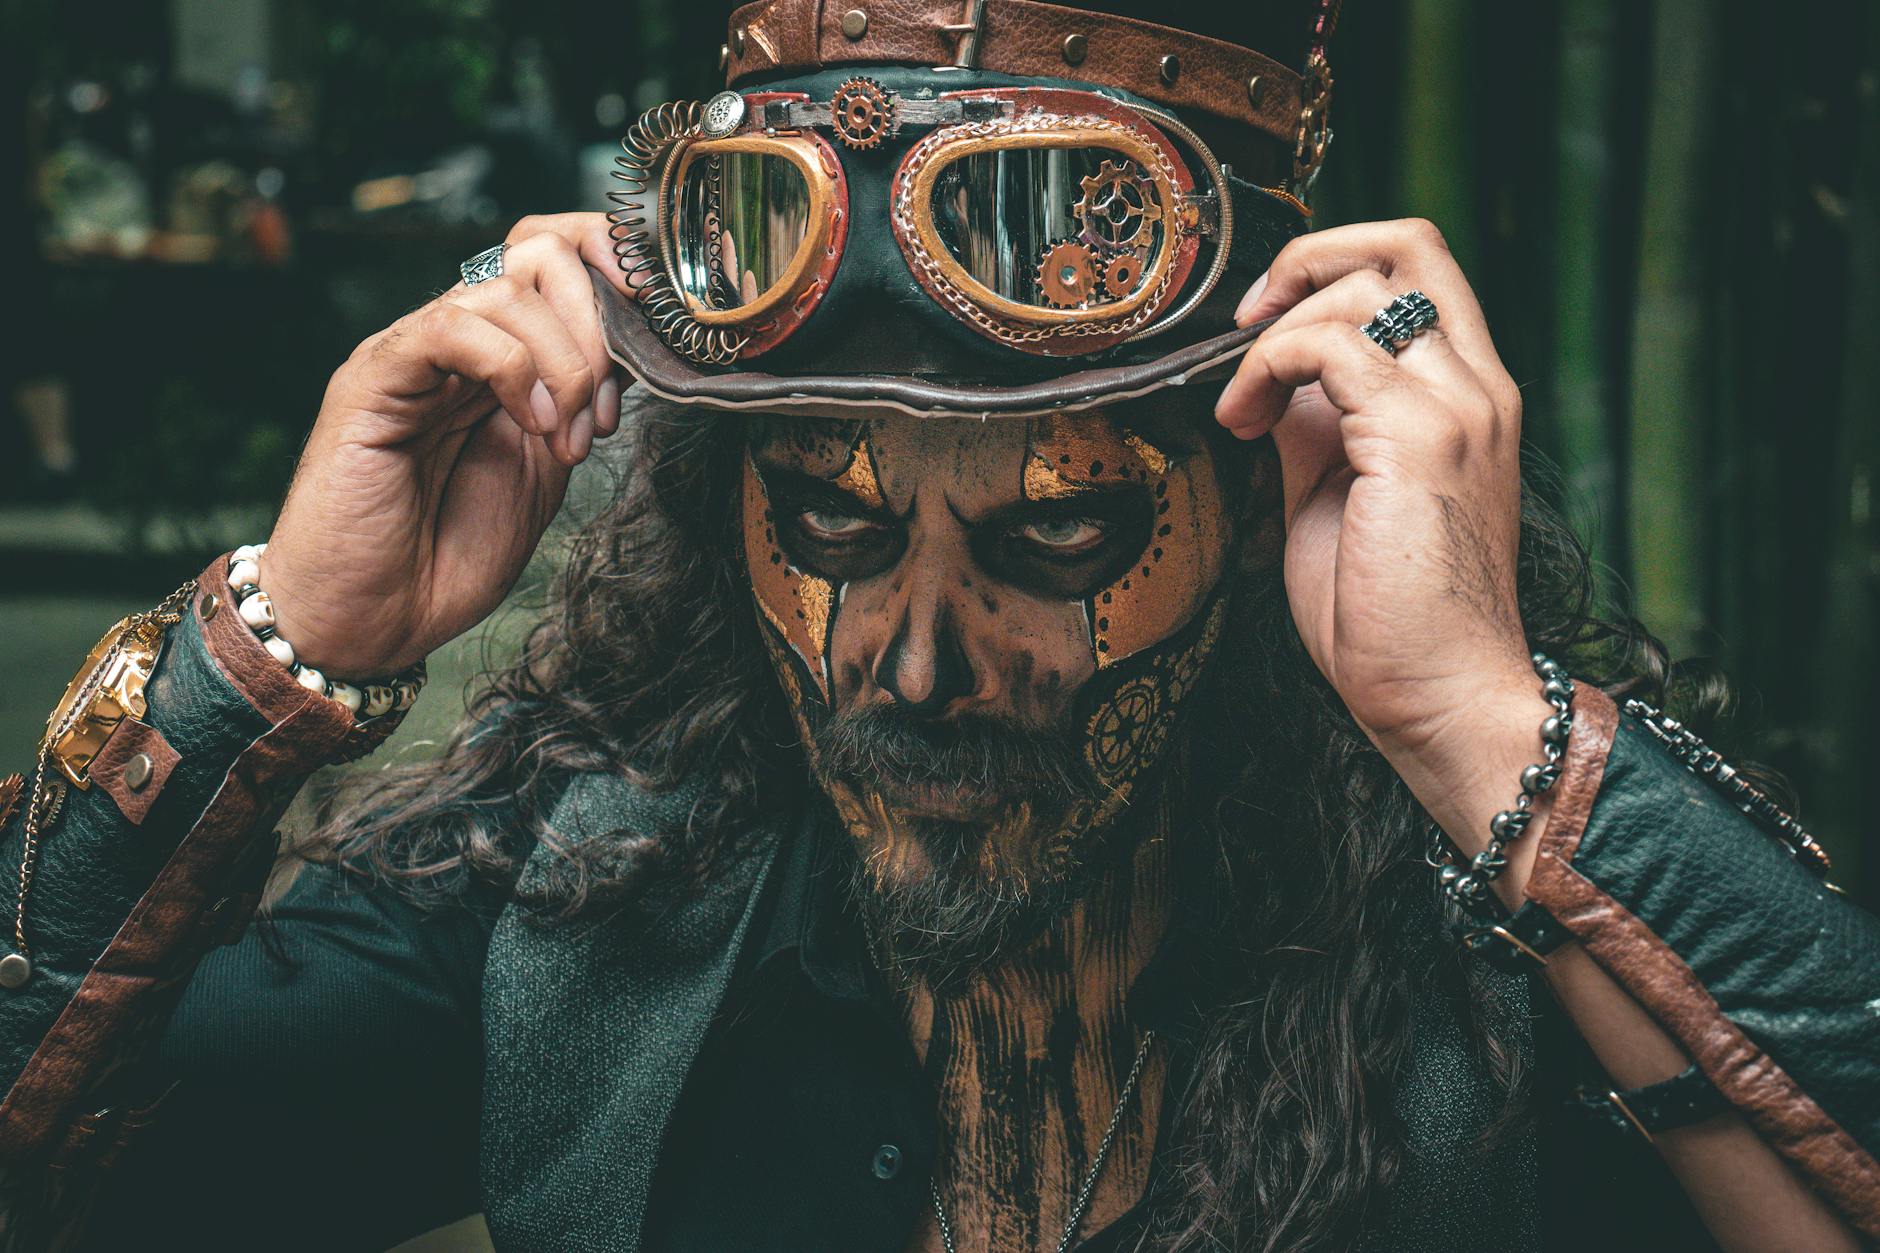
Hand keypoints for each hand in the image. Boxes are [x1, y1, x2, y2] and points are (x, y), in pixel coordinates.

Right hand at [258, 212, 629, 677]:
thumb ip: (578, 408)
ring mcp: (412, 353)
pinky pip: (451, 326)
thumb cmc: (446, 556)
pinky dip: (512, 366)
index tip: (657, 324)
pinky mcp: (374, 375)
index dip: (611, 266)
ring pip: (503, 286)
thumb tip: (628, 359)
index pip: (553, 259)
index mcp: (498, 357)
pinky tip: (529, 422)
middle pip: (535, 252)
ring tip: (563, 435)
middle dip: (595, 323)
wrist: (373, 618)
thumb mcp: (544, 473)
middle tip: (601, 411)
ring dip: (563, 360)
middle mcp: (454, 342)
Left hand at [1215, 219, 1548, 872]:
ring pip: (1362, 284)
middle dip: (1306, 261)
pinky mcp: (1419, 439)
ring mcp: (1458, 408)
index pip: (1420, 270)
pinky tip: (1244, 424)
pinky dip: (1266, 367)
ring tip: (1240, 408)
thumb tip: (1280, 385)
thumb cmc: (1392, 620)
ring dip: (1273, 331)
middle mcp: (1478, 388)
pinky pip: (1328, 346)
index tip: (1264, 326)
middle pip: (1408, 244)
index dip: (1332, 268)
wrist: (1441, 699)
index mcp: (1470, 398)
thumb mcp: (1340, 496)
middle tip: (1246, 325)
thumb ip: (1321, 429)